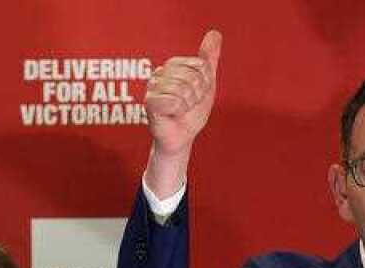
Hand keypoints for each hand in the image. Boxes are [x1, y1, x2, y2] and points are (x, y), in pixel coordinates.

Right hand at [144, 30, 222, 195]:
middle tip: (189, 105)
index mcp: (172, 66)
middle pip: (192, 77)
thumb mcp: (206, 84)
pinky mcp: (149, 103)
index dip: (205, 82)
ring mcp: (152, 88)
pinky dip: (179, 111)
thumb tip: (215, 33)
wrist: (182, 137)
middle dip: (198, 95)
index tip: (198, 93)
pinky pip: (174, 101)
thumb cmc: (191, 112)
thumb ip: (209, 59)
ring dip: (189, 105)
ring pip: (183, 89)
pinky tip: (173, 115)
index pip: (200, 65)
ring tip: (181, 110)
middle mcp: (159, 74)